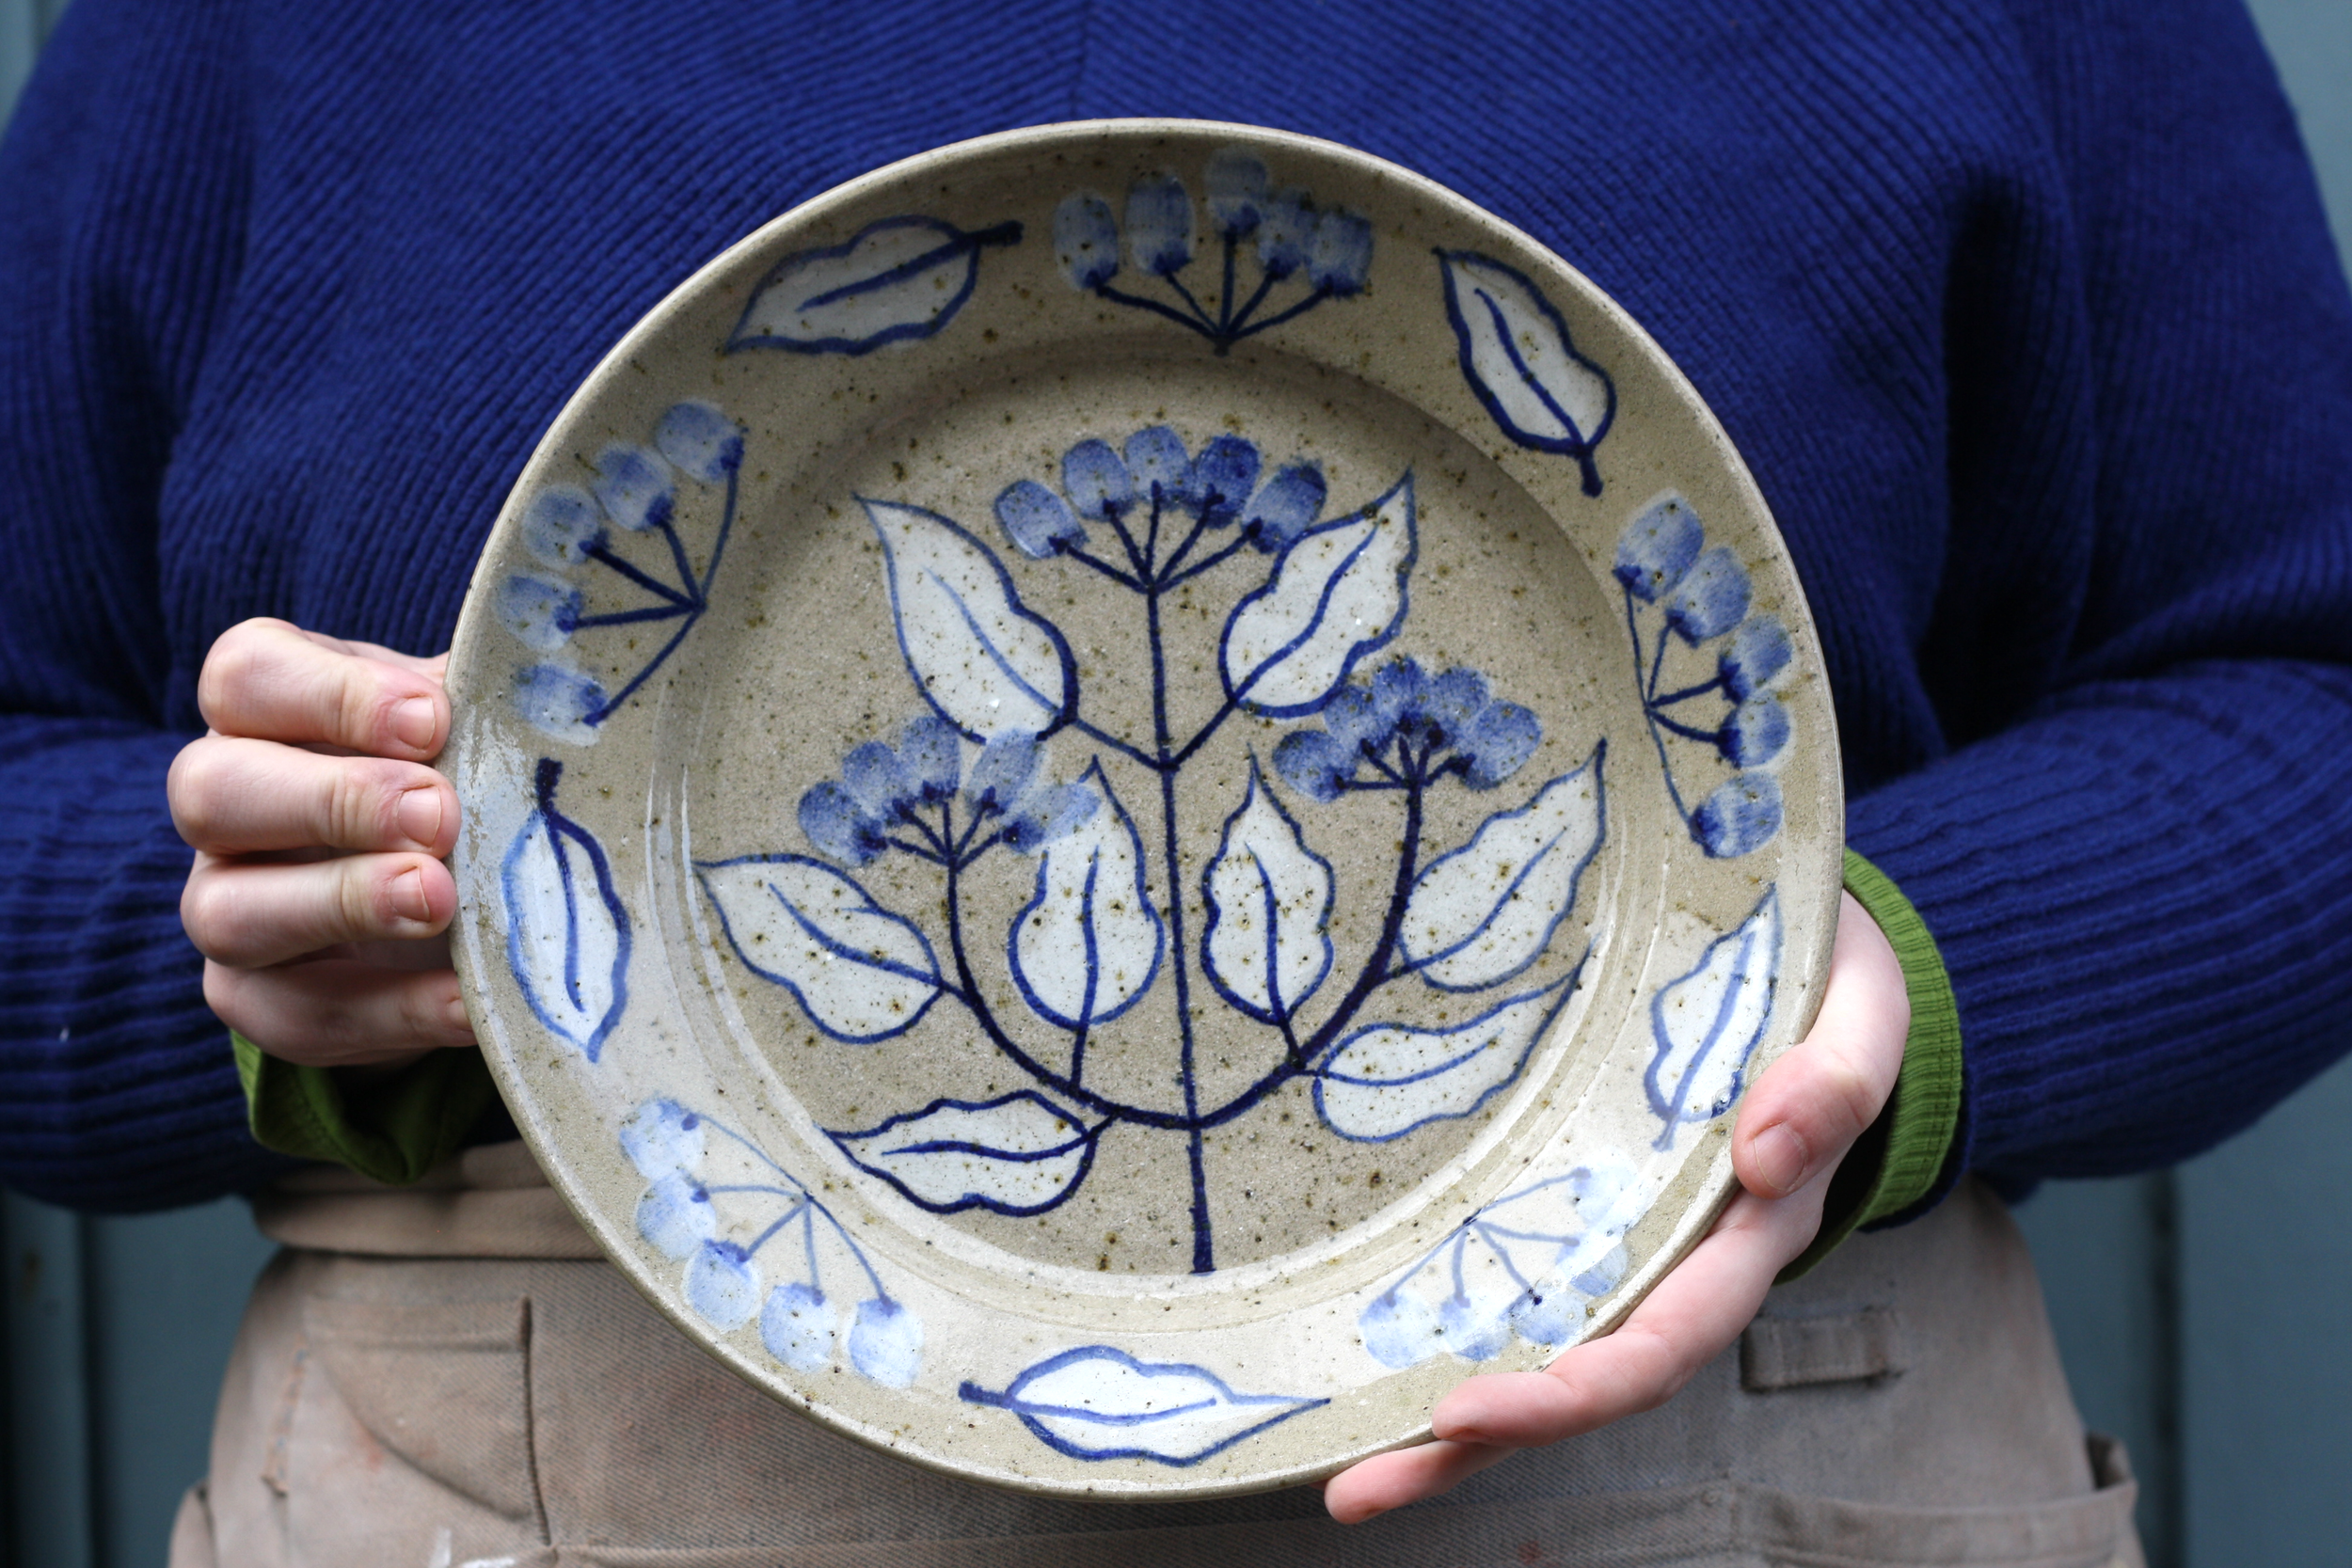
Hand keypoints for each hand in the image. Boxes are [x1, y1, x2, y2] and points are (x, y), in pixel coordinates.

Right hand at [170, 619, 473, 1067]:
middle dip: (335, 802)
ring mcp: (226, 904)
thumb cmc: (454, 777)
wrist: (445, 899)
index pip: (247, 677)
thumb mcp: (467, 730)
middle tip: (441, 817)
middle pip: (212, 789)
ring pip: (227, 912)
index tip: (433, 722)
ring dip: (343, 904)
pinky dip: (393, 1011)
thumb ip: (483, 711)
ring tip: (441, 902)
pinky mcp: (256, 998)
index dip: (333, 696)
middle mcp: (225, 803)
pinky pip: (298, 1014)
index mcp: (267, 710)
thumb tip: (547, 702)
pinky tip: (469, 1002)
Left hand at [1322, 890, 1909, 1522]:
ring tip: (1344, 1482)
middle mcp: (1681, 1259)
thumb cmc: (1826, 988)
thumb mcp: (1859, 1017)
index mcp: (1750, 1230)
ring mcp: (1625, 1242)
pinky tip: (1365, 1381)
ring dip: (1447, 1431)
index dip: (1573, 1388)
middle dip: (1480, 1441)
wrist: (1804, 958)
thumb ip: (1835, 1081)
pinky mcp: (1579, 1210)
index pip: (1663, 1336)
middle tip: (1361, 1484)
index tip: (1468, 1411)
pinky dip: (1448, 1340)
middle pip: (1585, 1377)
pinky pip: (1516, 1286)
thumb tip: (1769, 1155)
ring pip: (1539, 1353)